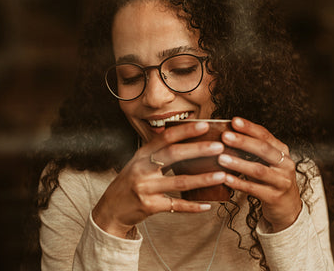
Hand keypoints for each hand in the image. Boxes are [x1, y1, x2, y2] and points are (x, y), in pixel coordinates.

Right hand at [92, 121, 226, 237]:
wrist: (111, 209)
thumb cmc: (130, 182)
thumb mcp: (139, 163)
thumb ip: (159, 154)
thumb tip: (190, 142)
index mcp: (142, 155)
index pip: (165, 137)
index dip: (185, 130)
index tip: (204, 124)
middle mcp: (142, 169)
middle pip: (173, 155)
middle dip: (198, 150)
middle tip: (219, 147)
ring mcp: (145, 188)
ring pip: (179, 181)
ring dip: (203, 178)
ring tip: (222, 175)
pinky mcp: (150, 206)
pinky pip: (176, 205)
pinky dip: (193, 206)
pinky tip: (208, 205)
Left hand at [218, 117, 301, 231]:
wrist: (288, 207)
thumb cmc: (271, 180)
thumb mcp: (267, 162)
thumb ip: (252, 149)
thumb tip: (227, 134)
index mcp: (282, 151)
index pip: (266, 135)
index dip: (250, 128)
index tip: (234, 121)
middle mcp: (285, 164)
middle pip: (264, 150)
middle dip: (243, 142)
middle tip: (225, 136)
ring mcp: (282, 182)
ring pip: (259, 170)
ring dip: (238, 163)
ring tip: (221, 158)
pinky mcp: (274, 197)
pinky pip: (254, 189)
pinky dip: (239, 183)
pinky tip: (225, 178)